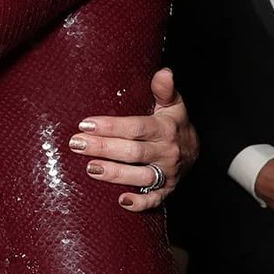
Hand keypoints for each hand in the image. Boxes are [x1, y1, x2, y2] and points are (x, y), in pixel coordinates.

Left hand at [69, 68, 198, 211]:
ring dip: (115, 173)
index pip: (135, 128)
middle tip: (76, 144)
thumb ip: (164, 90)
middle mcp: (166, 152)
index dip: (110, 126)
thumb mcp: (173, 105)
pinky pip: (154, 200)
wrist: (197, 152)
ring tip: (90, 168)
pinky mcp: (166, 191)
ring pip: (140, 176)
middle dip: (102, 148)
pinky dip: (139, 202)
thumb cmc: (174, 124)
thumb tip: (164, 71)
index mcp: (165, 129)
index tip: (85, 124)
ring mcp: (167, 174)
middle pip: (132, 152)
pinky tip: (121, 201)